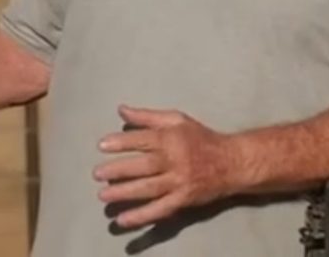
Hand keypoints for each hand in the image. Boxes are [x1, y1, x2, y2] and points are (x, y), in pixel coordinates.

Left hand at [93, 105, 240, 228]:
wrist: (231, 162)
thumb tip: (122, 110)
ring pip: (149, 188)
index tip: (102, 145)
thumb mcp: (178, 120)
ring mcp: (179, 182)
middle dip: (118, 169)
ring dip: (125, 192)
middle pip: (143, 165)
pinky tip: (123, 219)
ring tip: (104, 195)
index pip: (143, 139)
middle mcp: (175, 160)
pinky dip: (142, 216)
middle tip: (97, 173)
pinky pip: (160, 209)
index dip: (121, 142)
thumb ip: (148, 116)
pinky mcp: (183, 200)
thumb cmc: (201, 138)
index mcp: (172, 138)